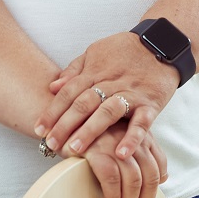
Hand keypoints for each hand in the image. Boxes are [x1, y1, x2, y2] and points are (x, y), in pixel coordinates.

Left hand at [34, 32, 178, 160]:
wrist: (160, 44)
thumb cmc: (124, 51)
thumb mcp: (95, 52)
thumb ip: (74, 70)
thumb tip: (52, 86)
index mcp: (95, 72)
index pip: (69, 92)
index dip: (53, 110)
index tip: (38, 129)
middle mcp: (110, 83)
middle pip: (84, 103)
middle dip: (65, 125)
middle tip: (50, 144)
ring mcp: (130, 94)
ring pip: (108, 112)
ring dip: (91, 131)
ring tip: (76, 149)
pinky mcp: (150, 104)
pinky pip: (141, 122)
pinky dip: (132, 138)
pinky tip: (121, 154)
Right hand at [70, 122, 167, 197]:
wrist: (64, 118)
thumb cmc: (94, 133)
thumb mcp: (122, 137)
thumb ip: (143, 152)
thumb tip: (164, 177)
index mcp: (140, 132)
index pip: (158, 165)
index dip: (154, 190)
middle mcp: (131, 135)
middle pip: (150, 175)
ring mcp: (114, 142)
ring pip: (133, 179)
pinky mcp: (96, 149)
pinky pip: (112, 179)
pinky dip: (114, 196)